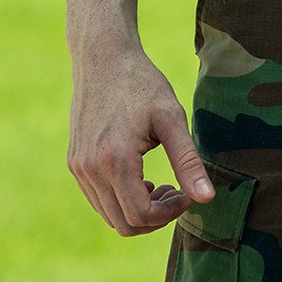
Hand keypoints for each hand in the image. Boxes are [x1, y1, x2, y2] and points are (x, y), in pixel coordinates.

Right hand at [68, 38, 213, 235]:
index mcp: (115, 160)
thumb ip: (188, 161)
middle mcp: (90, 170)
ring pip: (109, 215)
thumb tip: (207, 199)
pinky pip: (98, 199)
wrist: (102, 57)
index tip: (186, 194)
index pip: (141, 215)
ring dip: (138, 210)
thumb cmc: (141, 83)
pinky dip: (121, 200)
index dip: (169, 213)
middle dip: (155, 217)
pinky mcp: (75, 163)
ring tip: (162, 185)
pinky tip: (141, 179)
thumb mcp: (171, 118)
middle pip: (123, 223)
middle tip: (176, 192)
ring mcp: (79, 168)